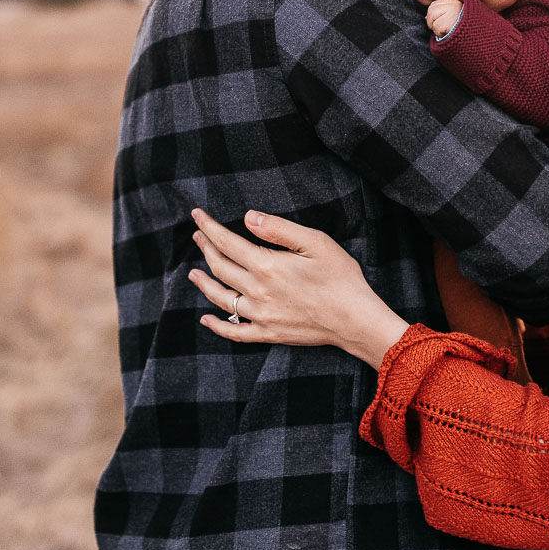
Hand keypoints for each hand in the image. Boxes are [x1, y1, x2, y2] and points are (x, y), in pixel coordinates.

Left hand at [189, 209, 409, 369]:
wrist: (355, 320)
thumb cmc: (341, 277)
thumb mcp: (315, 242)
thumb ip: (279, 229)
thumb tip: (249, 217)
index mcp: (267, 266)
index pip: (227, 242)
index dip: (209, 227)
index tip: (197, 216)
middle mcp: (257, 292)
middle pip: (220, 267)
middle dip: (206, 248)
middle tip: (198, 236)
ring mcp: (261, 315)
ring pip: (221, 298)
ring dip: (204, 283)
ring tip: (193, 273)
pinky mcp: (269, 333)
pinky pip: (235, 332)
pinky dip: (217, 326)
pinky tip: (206, 319)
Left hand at [426, 0, 463, 37]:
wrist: (478, 42)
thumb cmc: (466, 32)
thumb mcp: (457, 20)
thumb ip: (443, 15)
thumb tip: (426, 17)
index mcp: (456, 3)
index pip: (434, 5)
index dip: (433, 16)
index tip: (440, 23)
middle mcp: (454, 5)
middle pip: (430, 10)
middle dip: (432, 22)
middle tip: (443, 29)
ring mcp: (453, 12)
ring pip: (431, 18)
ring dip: (436, 29)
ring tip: (447, 32)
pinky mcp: (451, 21)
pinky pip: (436, 27)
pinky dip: (440, 34)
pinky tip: (449, 35)